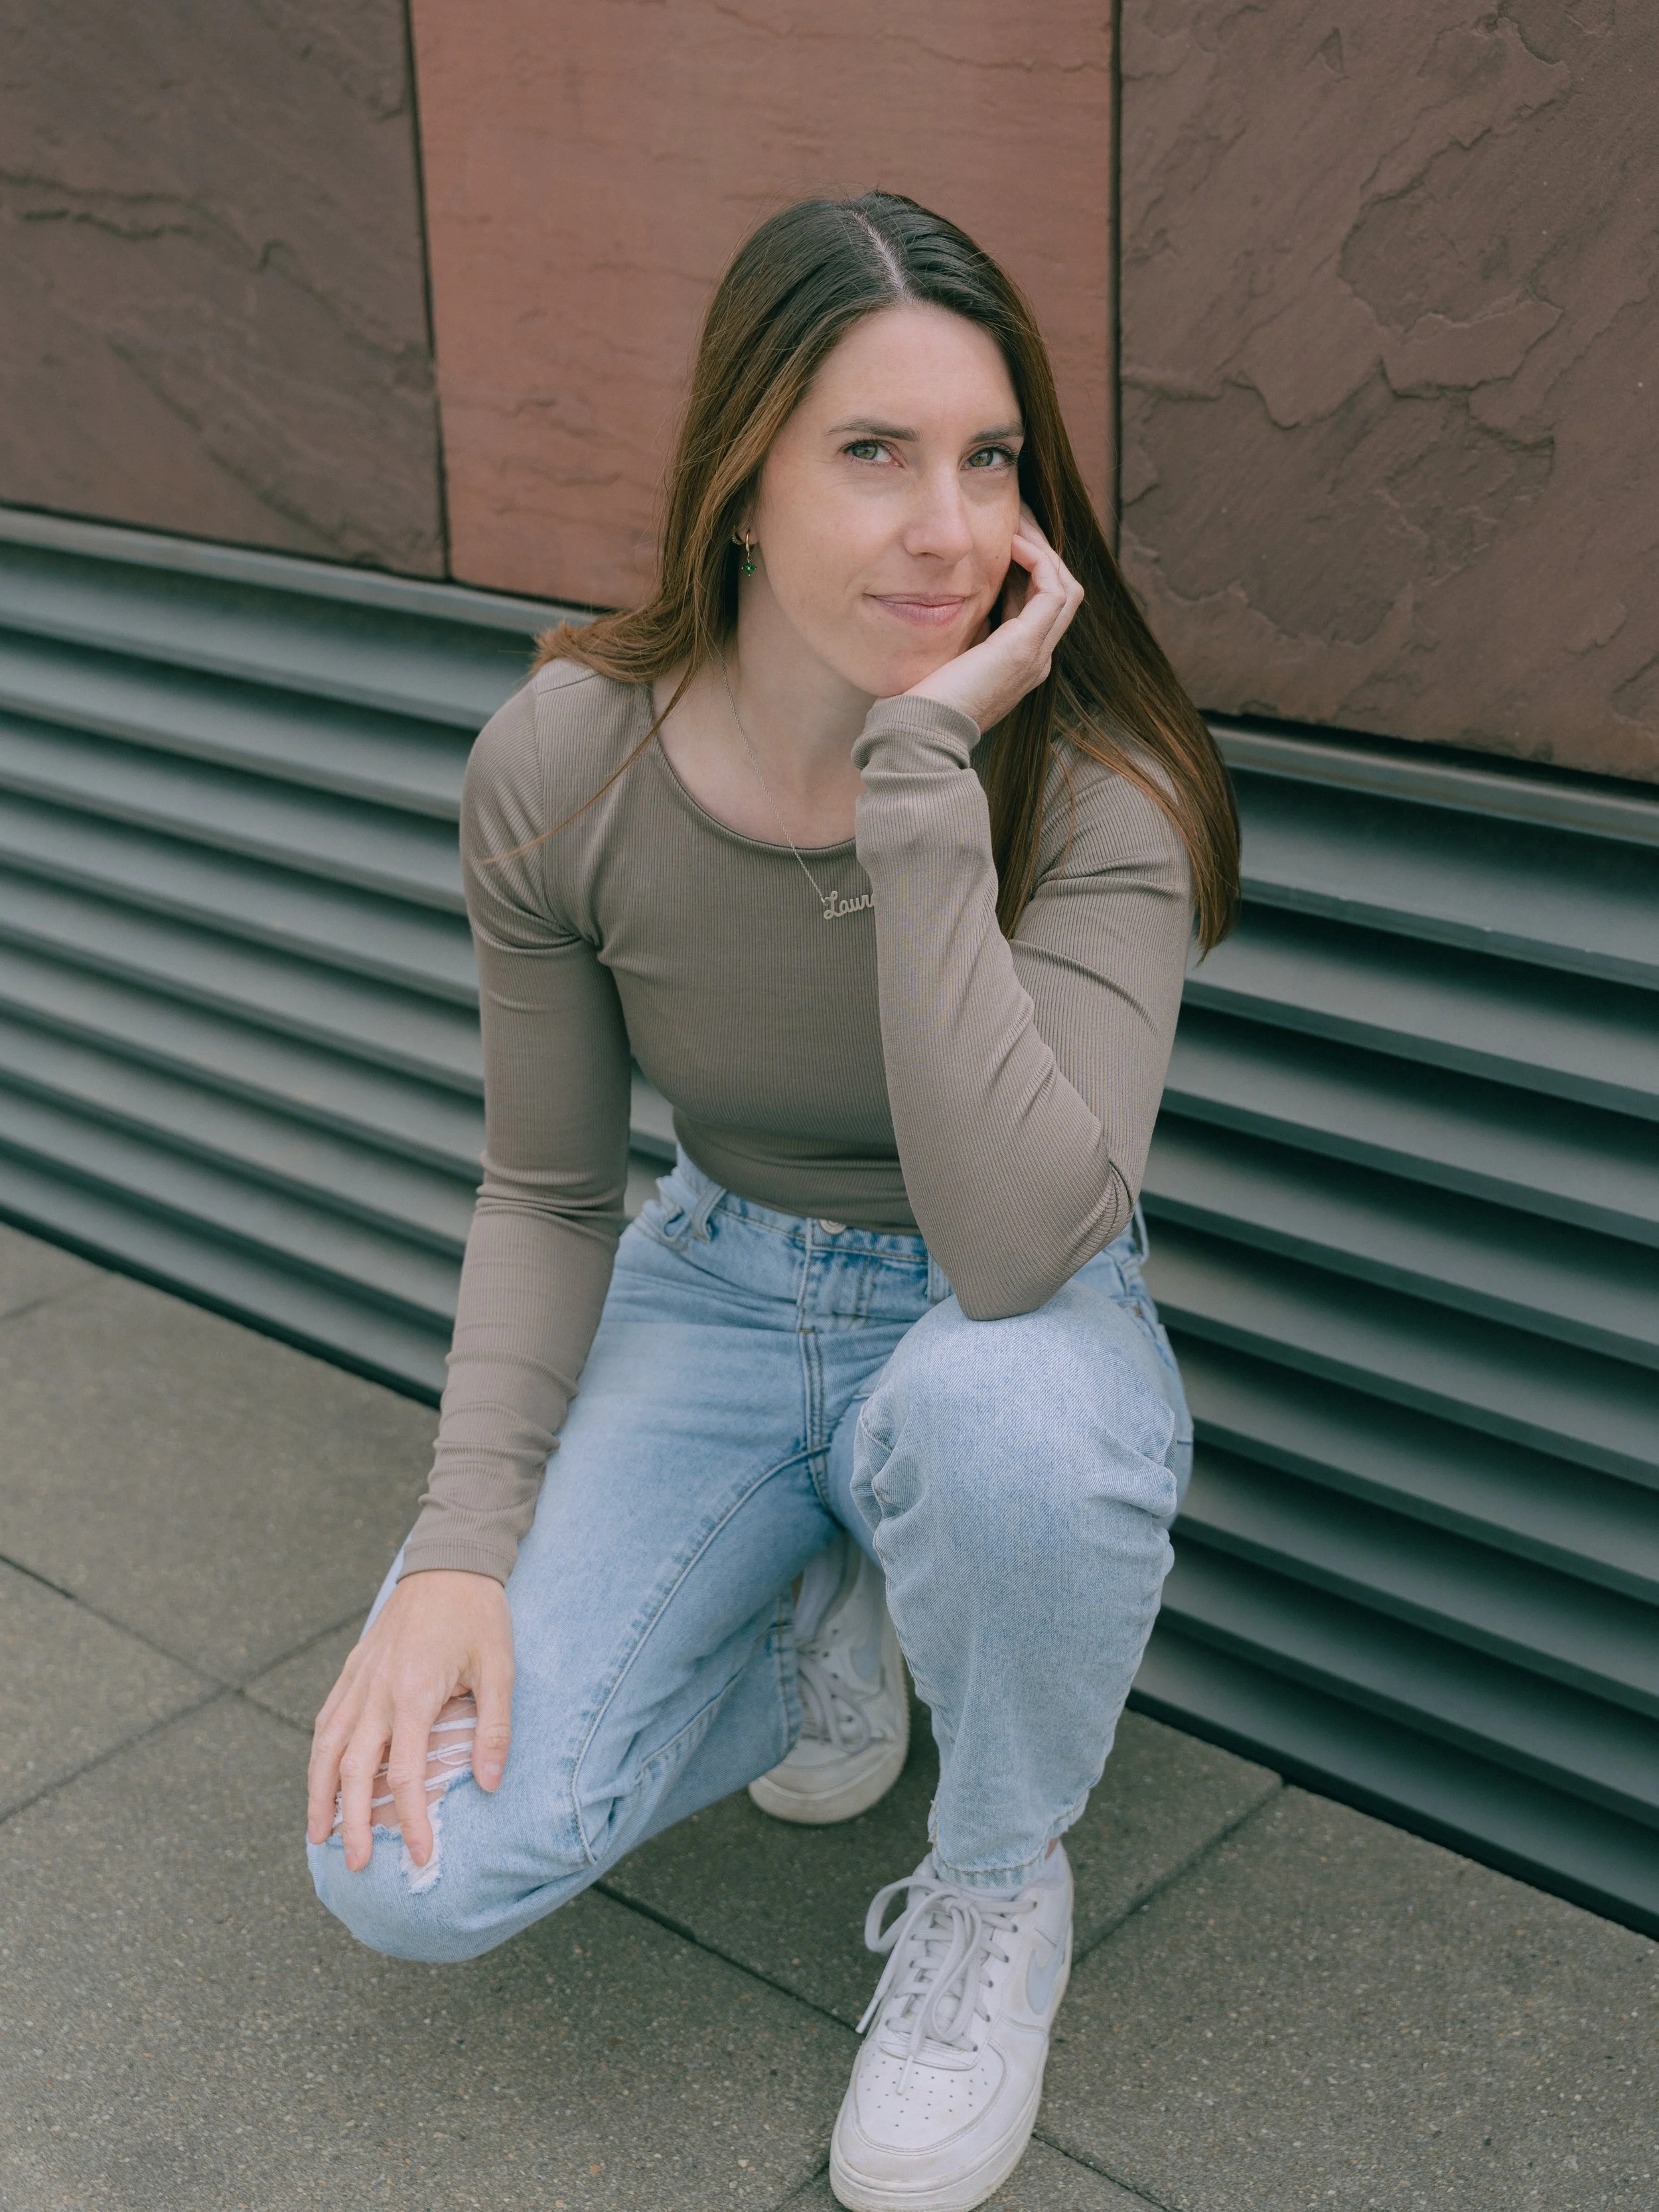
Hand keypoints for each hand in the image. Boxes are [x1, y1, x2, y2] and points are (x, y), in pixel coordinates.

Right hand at [306, 1568, 513, 1872]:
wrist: (450, 1561)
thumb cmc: (478, 1615)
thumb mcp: (500, 1668)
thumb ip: (494, 1728)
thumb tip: (490, 1785)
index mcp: (413, 1695)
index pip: (404, 1777)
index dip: (409, 1822)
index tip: (419, 1855)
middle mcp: (376, 1692)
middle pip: (353, 1772)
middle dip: (351, 1823)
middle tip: (354, 1864)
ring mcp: (359, 1679)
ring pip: (327, 1748)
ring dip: (318, 1794)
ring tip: (318, 1835)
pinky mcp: (353, 1667)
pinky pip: (326, 1719)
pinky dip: (319, 1754)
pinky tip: (320, 1776)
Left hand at [900, 505, 1083, 730]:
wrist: (920, 732)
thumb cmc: (920, 699)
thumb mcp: (946, 653)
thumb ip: (961, 628)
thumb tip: (951, 595)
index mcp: (1019, 661)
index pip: (1041, 603)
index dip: (1029, 566)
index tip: (1006, 536)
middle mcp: (1036, 658)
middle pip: (1060, 590)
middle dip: (1042, 549)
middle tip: (1018, 517)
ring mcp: (1036, 655)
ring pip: (1064, 586)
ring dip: (1044, 548)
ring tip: (1017, 522)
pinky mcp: (1025, 648)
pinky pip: (1053, 590)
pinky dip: (1039, 561)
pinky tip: (1013, 543)